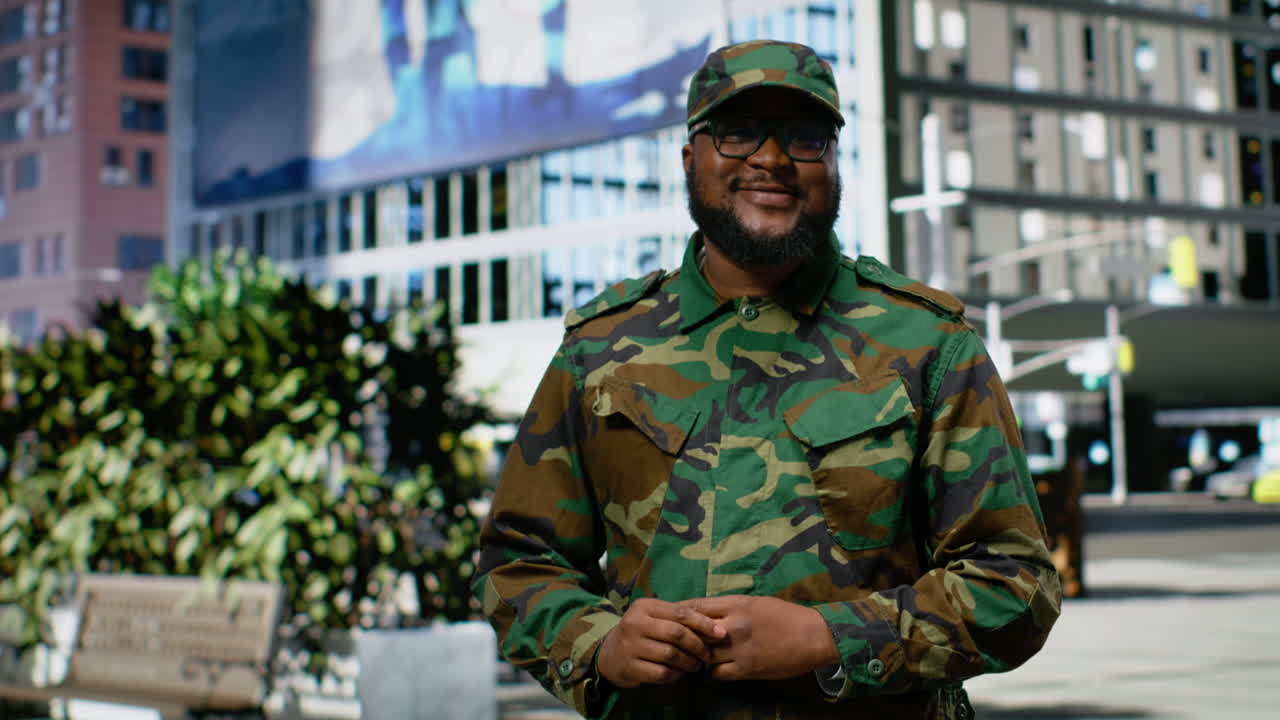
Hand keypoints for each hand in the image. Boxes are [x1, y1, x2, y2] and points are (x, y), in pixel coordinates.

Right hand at [597, 598, 726, 687]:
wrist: (609, 654)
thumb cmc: (641, 633)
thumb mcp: (653, 617)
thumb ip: (678, 617)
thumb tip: (715, 626)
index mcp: (644, 607)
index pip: (680, 613)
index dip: (704, 623)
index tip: (721, 633)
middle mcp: (634, 623)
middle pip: (676, 633)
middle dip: (698, 645)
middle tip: (708, 655)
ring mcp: (630, 646)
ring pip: (671, 655)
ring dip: (689, 662)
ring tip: (696, 665)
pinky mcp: (630, 667)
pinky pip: (662, 673)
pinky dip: (676, 675)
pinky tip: (680, 673)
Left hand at [679, 595, 837, 681]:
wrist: (814, 635)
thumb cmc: (787, 616)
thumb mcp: (756, 603)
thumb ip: (731, 608)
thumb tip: (709, 612)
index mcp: (736, 604)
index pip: (695, 607)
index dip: (680, 614)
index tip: (672, 618)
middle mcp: (734, 625)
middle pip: (694, 631)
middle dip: (685, 637)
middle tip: (678, 642)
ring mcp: (739, 648)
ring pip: (703, 655)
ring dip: (699, 657)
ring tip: (697, 658)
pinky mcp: (747, 668)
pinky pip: (717, 674)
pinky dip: (714, 673)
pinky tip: (717, 669)